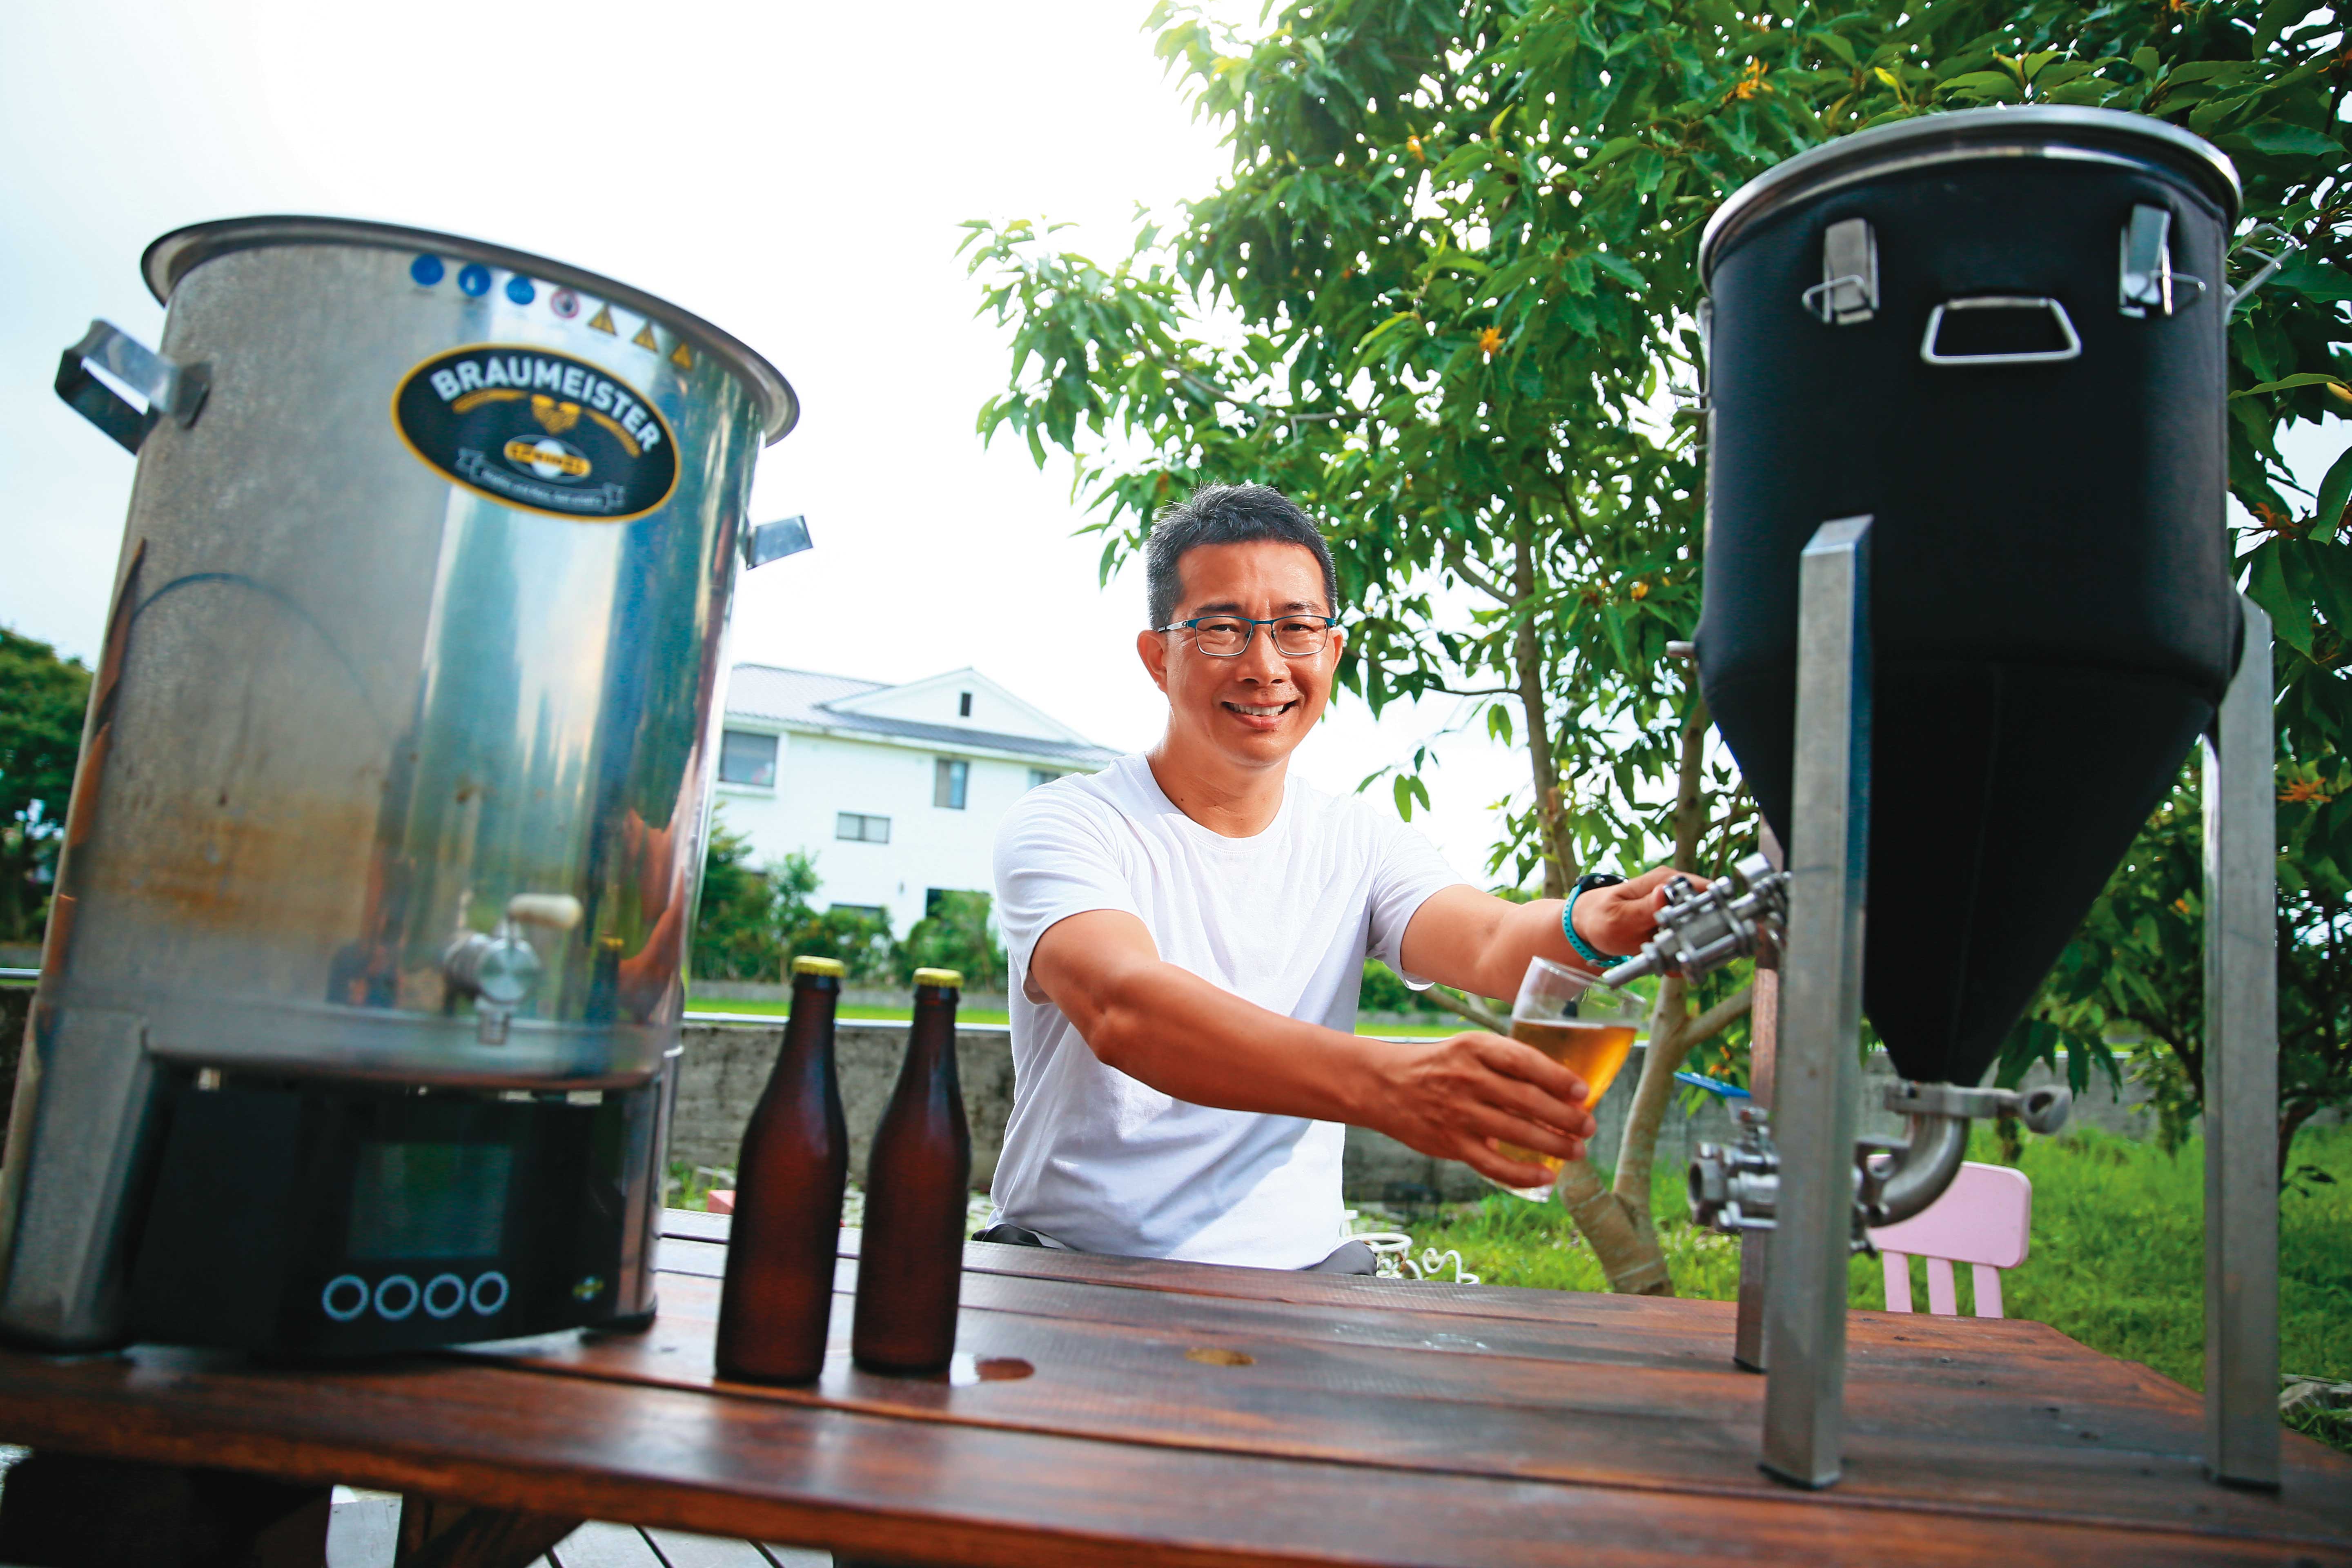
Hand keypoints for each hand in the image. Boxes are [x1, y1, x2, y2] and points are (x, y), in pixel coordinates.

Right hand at [1362, 1031, 1597, 1187]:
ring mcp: (1457, 1112)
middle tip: (1589, 1126)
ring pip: (1515, 1132)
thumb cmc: (1439, 1066)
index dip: (1557, 1078)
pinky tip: (1546, 1176)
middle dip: (1565, 1116)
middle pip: (1526, 1099)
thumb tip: (1559, 1089)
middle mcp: (1467, 1078)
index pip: (1524, 1061)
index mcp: (1474, 1048)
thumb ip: (1506, 1063)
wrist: (1385, 1085)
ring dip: (1553, 1144)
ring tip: (1577, 1151)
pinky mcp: (1450, 1143)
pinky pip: (1492, 1163)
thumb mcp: (1469, 1048)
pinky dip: (1522, 1172)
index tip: (1582, 1091)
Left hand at [1572, 865, 1709, 960]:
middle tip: (1686, 956)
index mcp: (1663, 881)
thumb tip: (1664, 892)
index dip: (1710, 910)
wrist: (1590, 926)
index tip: (1703, 935)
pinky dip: (1681, 955)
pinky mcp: (1674, 924)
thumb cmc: (1600, 917)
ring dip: (1691, 949)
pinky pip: (1687, 940)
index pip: (1701, 889)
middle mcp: (1675, 891)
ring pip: (1701, 928)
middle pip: (1708, 911)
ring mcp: (1676, 907)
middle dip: (1701, 936)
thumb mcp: (1620, 916)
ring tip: (1674, 963)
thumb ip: (1644, 908)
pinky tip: (1670, 965)